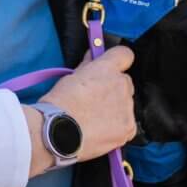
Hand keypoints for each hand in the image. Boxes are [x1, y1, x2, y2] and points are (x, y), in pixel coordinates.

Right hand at [23, 46, 135, 176]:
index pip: (125, 54)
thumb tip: (92, 57)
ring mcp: (126, 107)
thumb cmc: (60, 105)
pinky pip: (128, 124)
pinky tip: (101, 131)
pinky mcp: (128, 127)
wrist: (58, 132)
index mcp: (106, 68)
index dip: (118, 61)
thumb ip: (87, 66)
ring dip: (116, 109)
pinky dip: (118, 128)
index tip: (112, 68)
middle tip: (97, 100)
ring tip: (95, 119)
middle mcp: (120, 84)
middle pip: (125, 82)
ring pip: (126, 104)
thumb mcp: (70, 78)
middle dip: (114, 89)